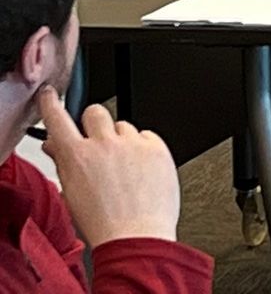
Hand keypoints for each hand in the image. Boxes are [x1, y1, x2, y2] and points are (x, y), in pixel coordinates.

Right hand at [36, 89, 181, 247]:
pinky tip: (142, 169)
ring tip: (125, 167)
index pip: (58, 119)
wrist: (136, 236)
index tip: (51, 95)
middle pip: (96, 111)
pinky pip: (147, 136)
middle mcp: (105, 144)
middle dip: (95, 123)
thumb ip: (64, 163)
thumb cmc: (103, 222)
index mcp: (77, 156)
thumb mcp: (72, 193)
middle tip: (100, 142)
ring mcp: (133, 143)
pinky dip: (144, 148)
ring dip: (122, 139)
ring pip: (124, 125)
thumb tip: (57, 146)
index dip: (52, 104)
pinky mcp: (157, 146)